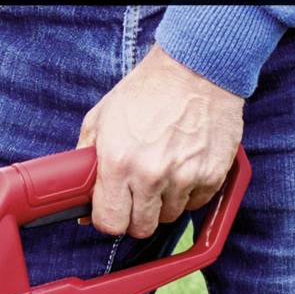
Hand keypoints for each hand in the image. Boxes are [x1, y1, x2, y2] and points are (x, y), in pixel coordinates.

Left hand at [77, 46, 243, 239]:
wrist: (197, 65)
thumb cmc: (147, 90)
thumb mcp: (102, 117)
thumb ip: (87, 163)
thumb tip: (83, 206)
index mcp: (119, 162)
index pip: (110, 223)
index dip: (110, 219)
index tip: (114, 209)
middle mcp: (151, 174)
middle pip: (141, 228)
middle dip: (137, 214)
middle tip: (139, 191)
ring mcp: (184, 176)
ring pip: (169, 217)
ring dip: (165, 201)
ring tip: (165, 169)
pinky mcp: (212, 174)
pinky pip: (196, 204)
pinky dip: (189, 192)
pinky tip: (185, 164)